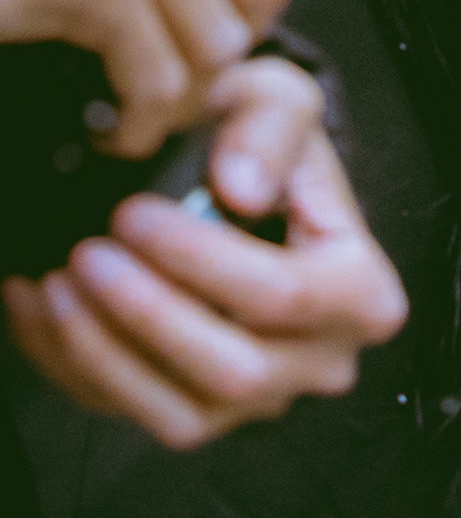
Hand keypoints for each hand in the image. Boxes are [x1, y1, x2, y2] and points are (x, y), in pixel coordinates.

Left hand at [3, 56, 407, 448]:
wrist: (249, 185)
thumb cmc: (265, 140)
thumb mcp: (280, 100)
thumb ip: (270, 127)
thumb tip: (241, 188)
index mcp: (362, 293)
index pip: (281, 294)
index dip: (199, 261)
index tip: (131, 214)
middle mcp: (322, 363)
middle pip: (234, 369)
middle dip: (146, 316)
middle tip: (86, 256)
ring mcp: (262, 403)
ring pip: (181, 413)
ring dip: (104, 354)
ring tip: (55, 285)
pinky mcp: (206, 417)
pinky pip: (137, 416)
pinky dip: (77, 369)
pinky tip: (40, 310)